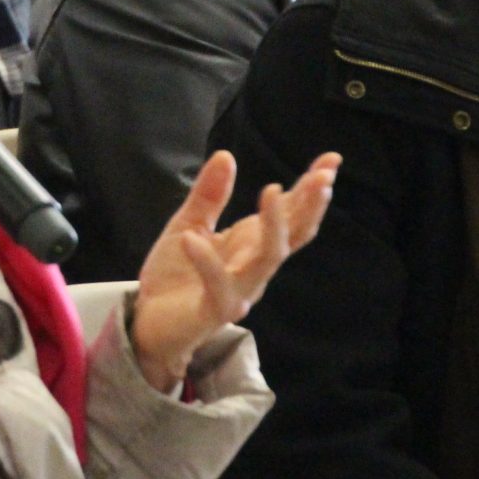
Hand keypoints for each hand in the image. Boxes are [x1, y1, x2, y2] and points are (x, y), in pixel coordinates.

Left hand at [130, 150, 339, 391]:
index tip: (332, 159)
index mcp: (251, 243)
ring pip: (269, 257)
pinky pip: (218, 285)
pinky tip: (193, 238)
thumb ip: (209, 195)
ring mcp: (239, 289)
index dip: (311, 188)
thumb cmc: (175, 277)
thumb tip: (226, 154)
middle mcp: (254, 266)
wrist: (147, 324)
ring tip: (271, 190)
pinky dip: (206, 261)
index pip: (291, 213)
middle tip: (324, 176)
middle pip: (293, 234)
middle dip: (310, 205)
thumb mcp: (188, 224)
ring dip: (275, 224)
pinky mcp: (215, 310)